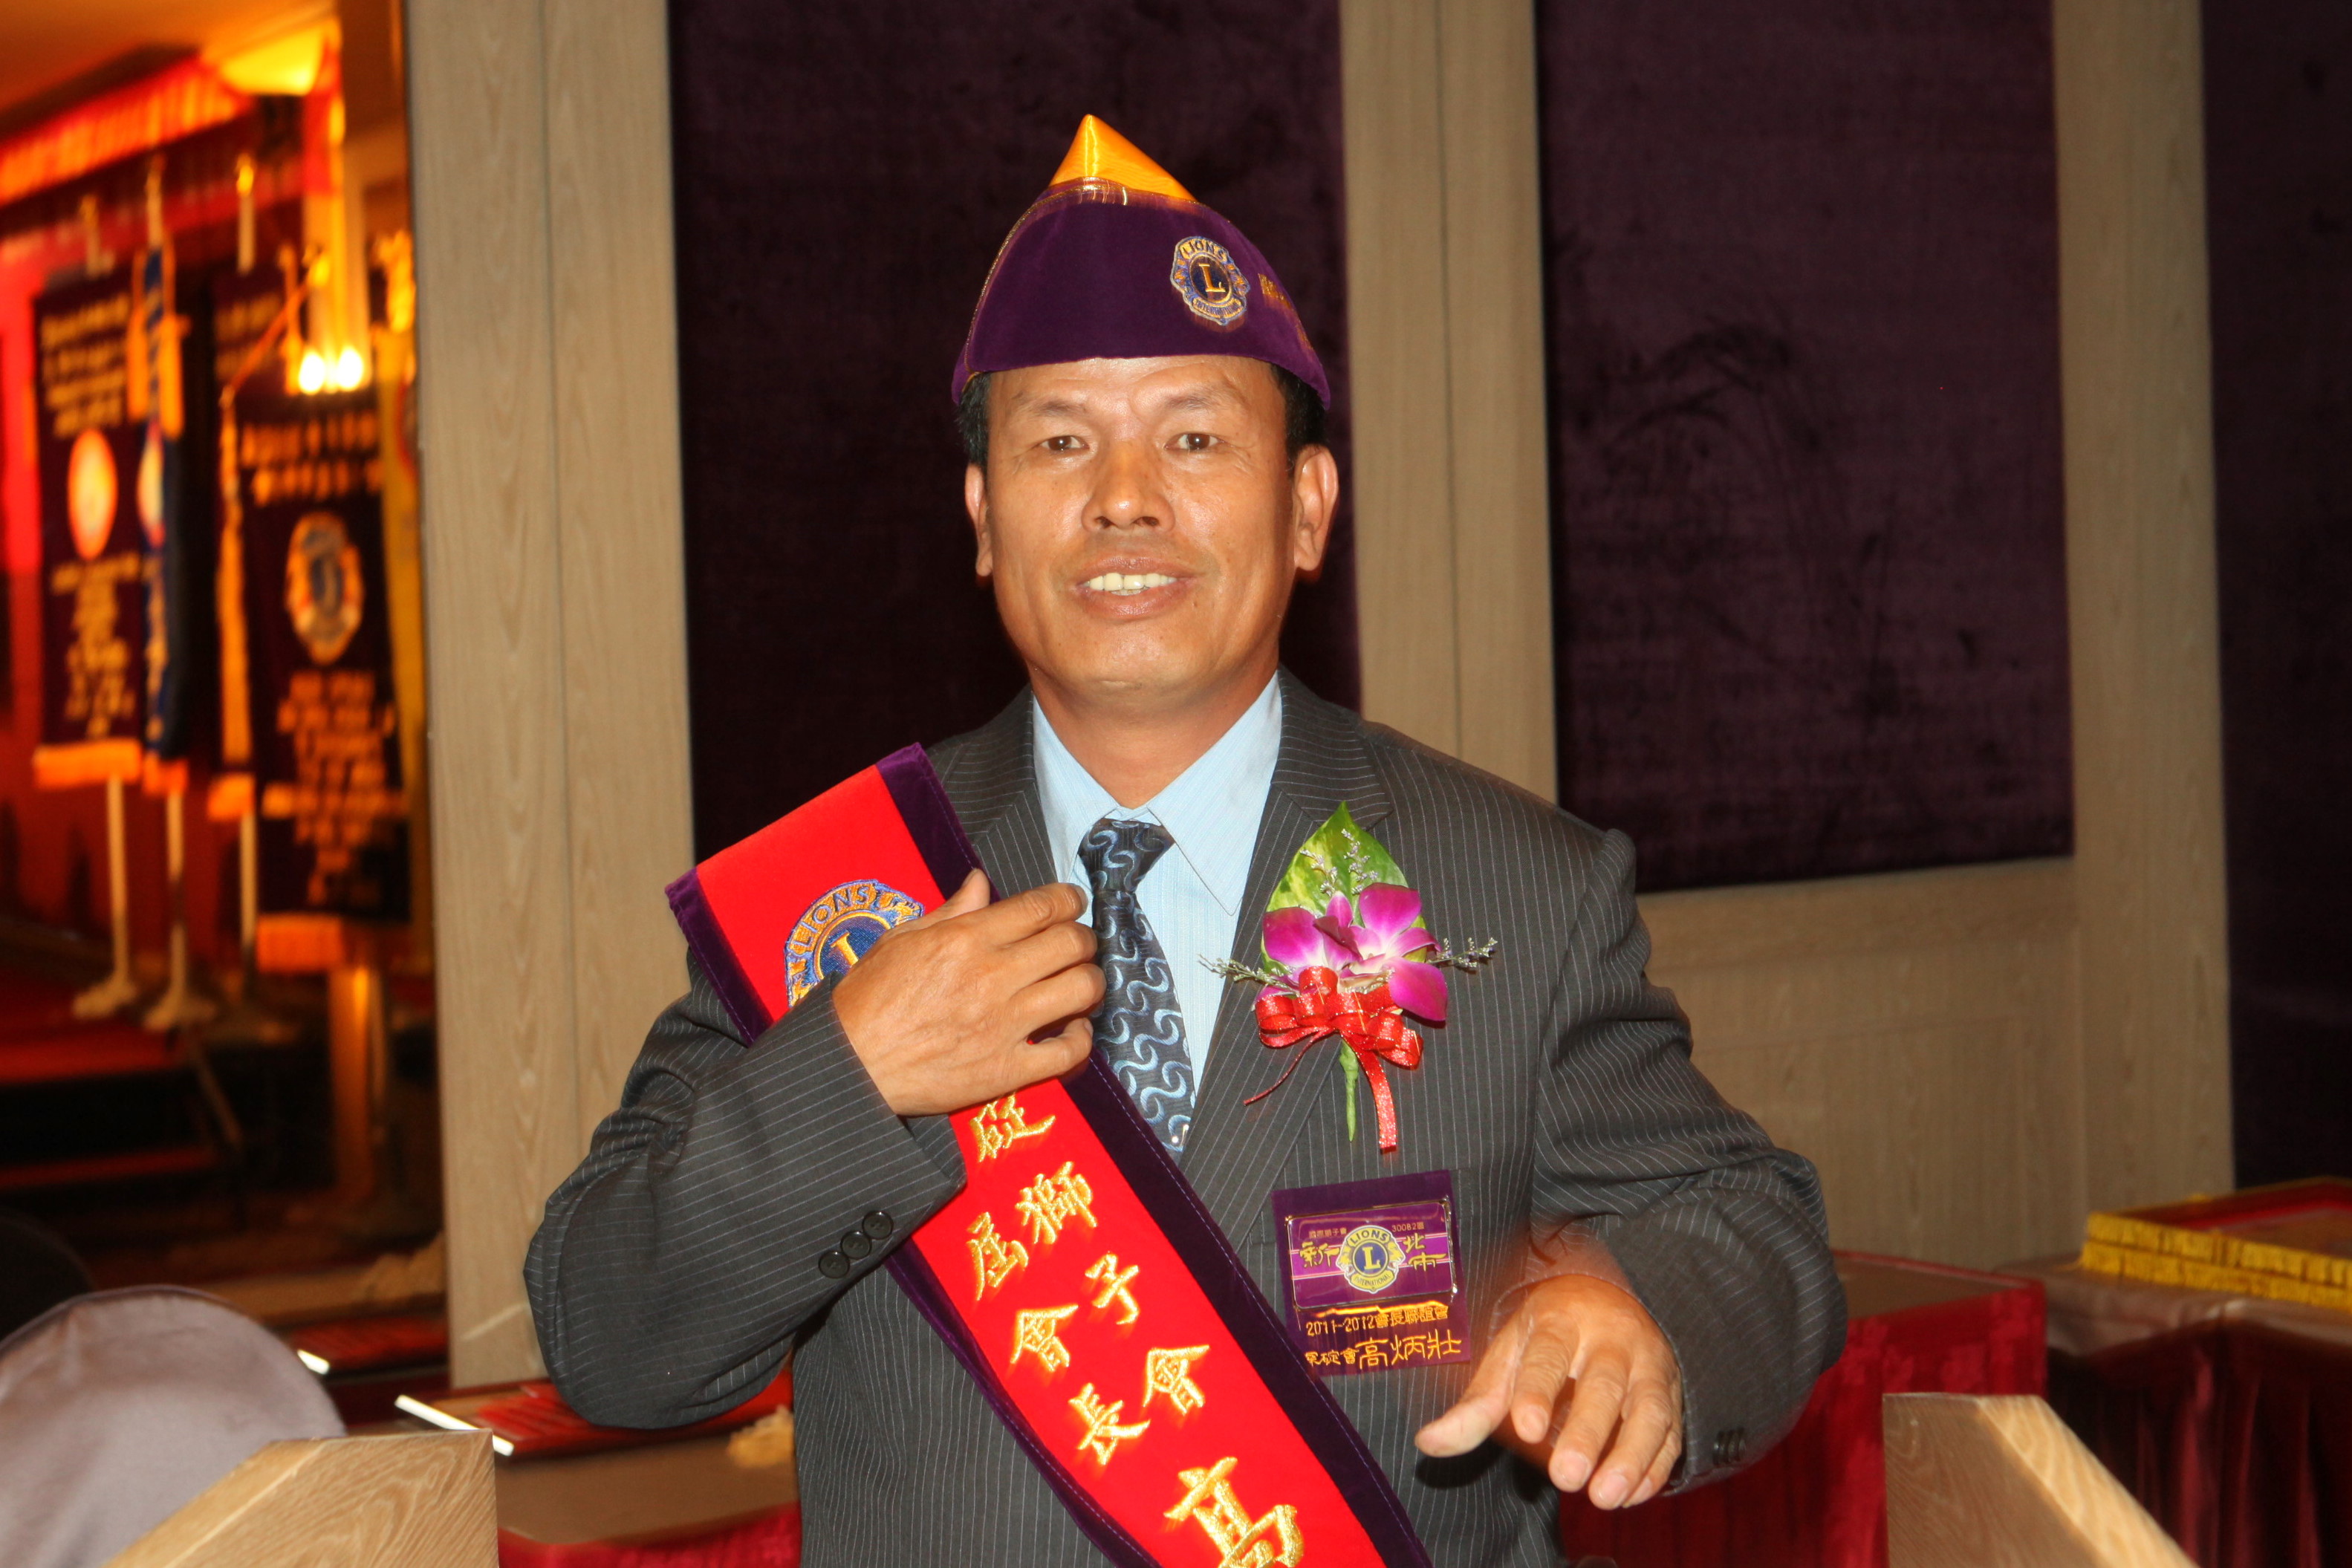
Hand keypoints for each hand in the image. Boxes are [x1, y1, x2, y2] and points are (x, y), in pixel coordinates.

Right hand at [831, 871, 1101, 1115]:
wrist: (849, 1065)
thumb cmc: (868, 999)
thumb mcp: (901, 940)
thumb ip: (950, 911)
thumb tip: (981, 882)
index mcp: (966, 940)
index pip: (1041, 907)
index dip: (1069, 899)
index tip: (1074, 901)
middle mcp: (992, 977)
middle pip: (1072, 943)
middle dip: (1085, 938)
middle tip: (1079, 943)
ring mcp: (1003, 1025)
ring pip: (1081, 991)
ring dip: (1092, 983)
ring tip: (1082, 984)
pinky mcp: (1006, 1070)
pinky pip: (1067, 1053)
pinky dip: (1081, 1038)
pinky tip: (1073, 1031)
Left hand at [1414, 1274, 1681, 1508]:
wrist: (1608, 1296)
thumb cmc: (1548, 1336)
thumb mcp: (1508, 1355)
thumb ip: (1475, 1405)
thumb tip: (1429, 1443)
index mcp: (1561, 1320)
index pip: (1549, 1354)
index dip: (1537, 1390)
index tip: (1526, 1428)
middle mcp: (1611, 1338)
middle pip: (1604, 1383)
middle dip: (1587, 1432)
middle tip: (1566, 1477)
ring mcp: (1648, 1364)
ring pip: (1650, 1409)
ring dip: (1631, 1455)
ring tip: (1604, 1497)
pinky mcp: (1671, 1393)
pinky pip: (1671, 1430)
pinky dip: (1656, 1466)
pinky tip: (1632, 1495)